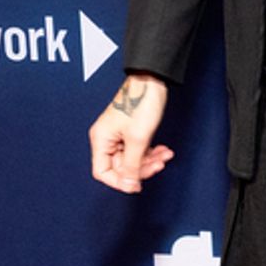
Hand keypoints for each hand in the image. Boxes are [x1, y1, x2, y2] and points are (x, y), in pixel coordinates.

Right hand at [89, 72, 172, 193]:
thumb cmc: (140, 102)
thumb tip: (128, 185)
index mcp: (101, 139)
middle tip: (158, 165)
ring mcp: (119, 135)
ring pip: (133, 159)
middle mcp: (107, 138)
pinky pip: (139, 150)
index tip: (136, 184)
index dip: (119, 181)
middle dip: (142, 168)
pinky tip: (163, 150)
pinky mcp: (131, 131)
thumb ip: (132, 165)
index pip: (102, 172)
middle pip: (120, 167)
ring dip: (150, 160)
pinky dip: (152, 152)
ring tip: (164, 156)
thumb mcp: (137, 139)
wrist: (152, 80)